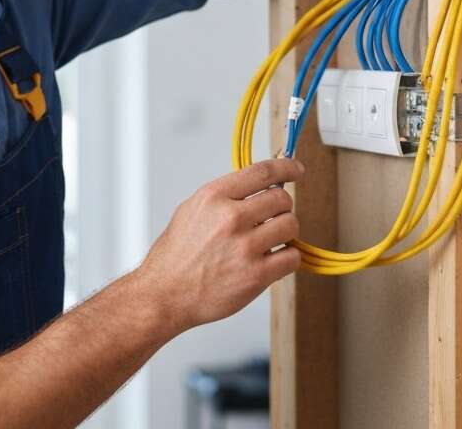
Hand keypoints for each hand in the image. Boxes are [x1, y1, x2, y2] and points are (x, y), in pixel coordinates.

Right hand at [135, 159, 302, 331]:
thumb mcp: (191, 210)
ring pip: (291, 225)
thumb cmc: (176, 256)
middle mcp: (230, 218)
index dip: (286, 167)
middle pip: (282, 198)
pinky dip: (287, 258)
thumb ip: (224, 196)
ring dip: (286, 232)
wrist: (165, 294)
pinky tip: (272, 260)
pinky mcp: (256, 275)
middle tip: (273, 217)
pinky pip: (292, 257)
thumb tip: (255, 186)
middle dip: (282, 207)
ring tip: (271, 240)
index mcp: (214, 197)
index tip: (295, 169)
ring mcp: (245, 247)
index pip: (262, 172)